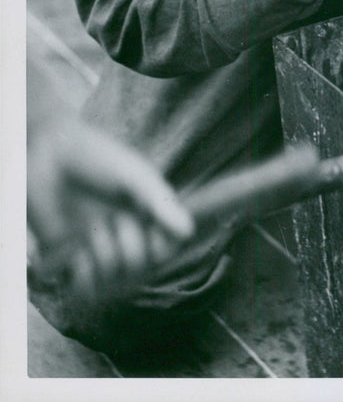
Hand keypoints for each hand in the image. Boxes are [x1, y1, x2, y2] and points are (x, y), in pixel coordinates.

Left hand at [27, 118, 193, 299]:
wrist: (47, 157)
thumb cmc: (96, 158)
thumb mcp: (134, 175)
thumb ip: (160, 202)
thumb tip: (188, 230)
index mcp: (144, 216)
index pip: (166, 249)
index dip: (163, 248)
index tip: (155, 233)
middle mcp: (122, 237)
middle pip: (142, 269)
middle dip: (129, 246)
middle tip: (114, 219)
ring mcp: (95, 252)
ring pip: (113, 283)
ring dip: (103, 256)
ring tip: (89, 229)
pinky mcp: (67, 264)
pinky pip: (83, 290)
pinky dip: (81, 274)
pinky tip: (74, 250)